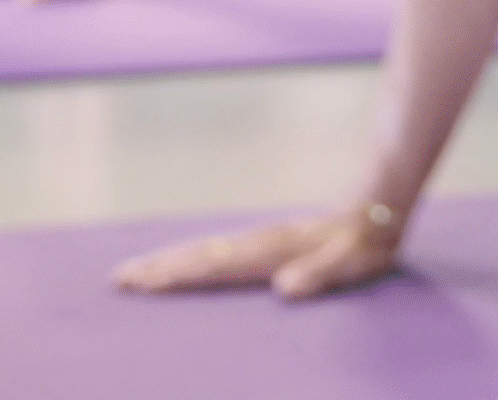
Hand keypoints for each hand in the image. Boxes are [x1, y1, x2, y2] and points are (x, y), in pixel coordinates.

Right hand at [110, 209, 406, 300]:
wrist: (378, 205)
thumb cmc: (365, 243)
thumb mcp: (350, 262)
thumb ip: (318, 275)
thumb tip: (284, 291)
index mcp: (271, 250)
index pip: (215, 265)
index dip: (179, 275)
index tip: (144, 284)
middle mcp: (258, 242)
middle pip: (199, 255)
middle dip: (159, 267)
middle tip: (118, 279)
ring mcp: (259, 239)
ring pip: (204, 250)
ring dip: (168, 260)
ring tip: (134, 271)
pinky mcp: (265, 242)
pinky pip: (217, 250)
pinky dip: (191, 257)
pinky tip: (179, 264)